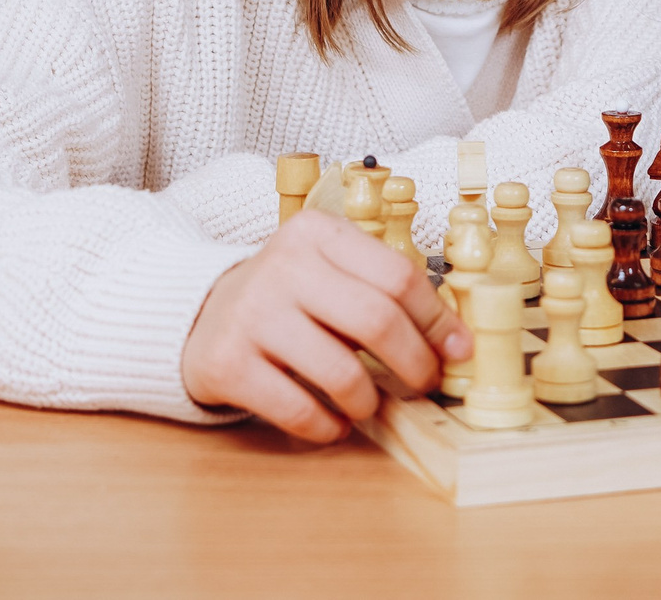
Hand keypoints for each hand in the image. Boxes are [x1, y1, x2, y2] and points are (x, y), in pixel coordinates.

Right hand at [179, 211, 470, 442]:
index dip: (437, 320)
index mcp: (316, 233)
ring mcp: (252, 314)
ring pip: (341, 372)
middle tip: (424, 383)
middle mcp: (282, 266)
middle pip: (377, 321)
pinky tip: (333, 424)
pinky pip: (297, 408)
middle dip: (415, 363)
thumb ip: (381, 290)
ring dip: (369, 401)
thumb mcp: (329, 270)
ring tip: (369, 404)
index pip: (397, 276)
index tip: (459, 350)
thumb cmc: (288, 296)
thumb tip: (455, 341)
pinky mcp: (227, 363)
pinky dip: (327, 427)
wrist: (202, 315)